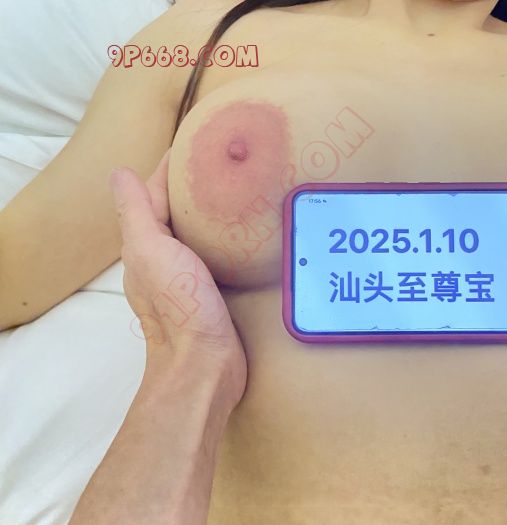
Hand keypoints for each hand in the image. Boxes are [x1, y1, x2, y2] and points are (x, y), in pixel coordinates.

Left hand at [109, 150, 246, 405]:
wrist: (205, 363)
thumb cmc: (179, 306)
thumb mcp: (151, 251)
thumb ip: (137, 213)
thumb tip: (118, 173)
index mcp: (145, 246)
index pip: (154, 194)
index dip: (170, 167)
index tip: (195, 142)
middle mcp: (164, 259)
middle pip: (177, 211)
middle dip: (195, 185)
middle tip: (226, 159)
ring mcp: (190, 277)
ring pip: (199, 232)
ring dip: (214, 210)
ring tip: (241, 186)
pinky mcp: (216, 290)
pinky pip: (219, 252)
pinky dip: (229, 235)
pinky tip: (249, 230)